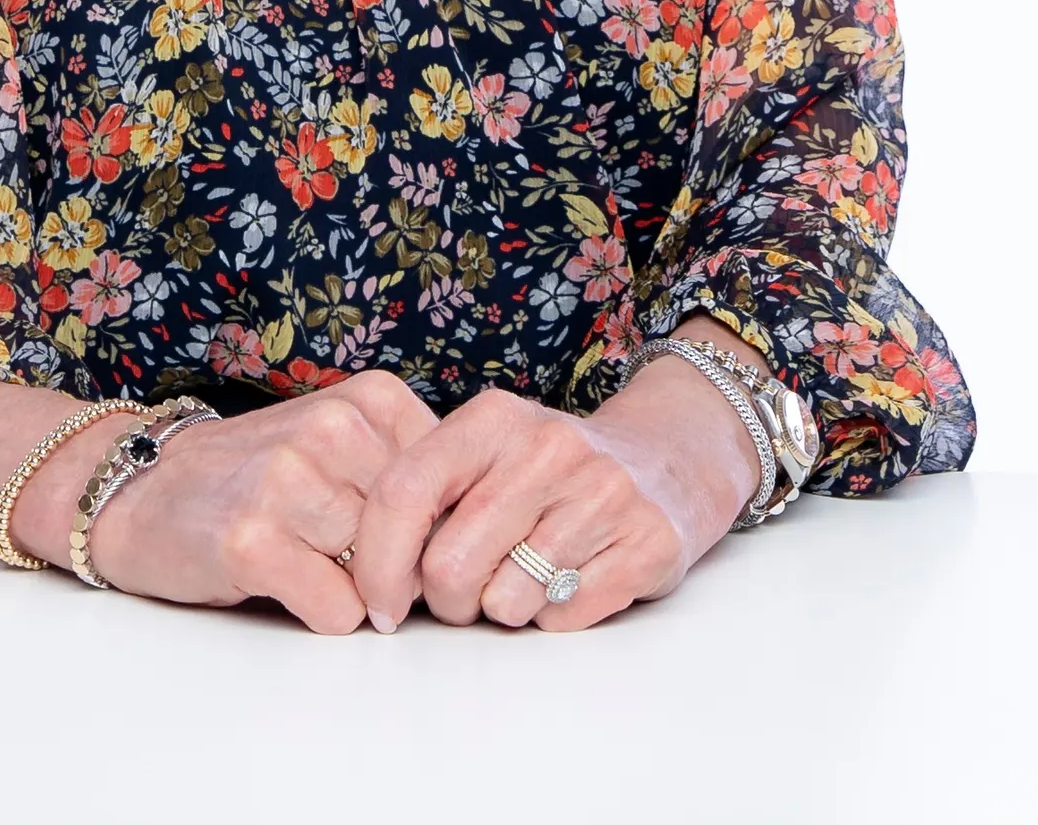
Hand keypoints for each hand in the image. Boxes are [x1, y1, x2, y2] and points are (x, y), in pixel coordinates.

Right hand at [77, 370, 435, 634]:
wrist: (138, 488)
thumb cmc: (253, 478)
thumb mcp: (341, 447)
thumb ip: (409, 477)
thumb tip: (484, 544)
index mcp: (370, 400)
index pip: (459, 494)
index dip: (438, 534)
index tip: (403, 541)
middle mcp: (332, 430)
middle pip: (424, 542)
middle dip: (400, 570)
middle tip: (343, 557)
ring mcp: (290, 482)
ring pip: (385, 580)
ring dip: (356, 592)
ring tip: (305, 559)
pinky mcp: (253, 540)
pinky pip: (338, 612)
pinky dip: (319, 614)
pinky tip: (278, 580)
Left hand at [349, 377, 748, 633]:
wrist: (667, 460)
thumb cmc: (551, 472)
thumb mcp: (489, 452)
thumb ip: (429, 497)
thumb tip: (370, 576)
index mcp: (494, 418)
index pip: (403, 491)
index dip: (376, 561)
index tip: (378, 605)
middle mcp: (549, 448)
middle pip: (449, 565)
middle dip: (447, 601)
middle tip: (467, 593)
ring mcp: (604, 494)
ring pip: (506, 602)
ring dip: (504, 609)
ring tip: (529, 574)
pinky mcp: (648, 542)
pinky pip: (563, 619)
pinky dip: (554, 617)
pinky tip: (572, 580)